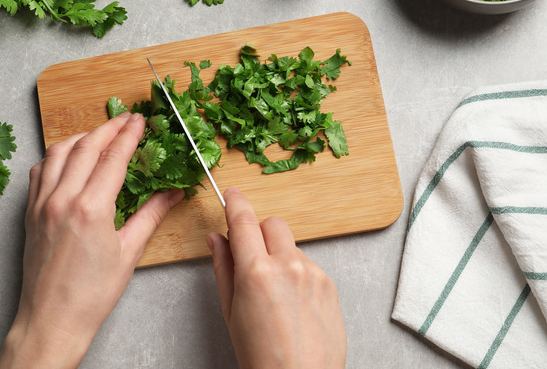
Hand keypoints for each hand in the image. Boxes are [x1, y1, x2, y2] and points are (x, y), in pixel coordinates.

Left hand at [0, 112, 183, 367]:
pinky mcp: (30, 212)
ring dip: (81, 137)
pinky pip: (39, 170)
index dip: (129, 135)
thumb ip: (151, 215)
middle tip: (126, 119)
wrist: (51, 319)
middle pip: (85, 147)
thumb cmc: (91, 294)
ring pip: (58, 152)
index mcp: (91, 209)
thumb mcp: (129, 252)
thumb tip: (173, 192)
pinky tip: (67, 157)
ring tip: (99, 133)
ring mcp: (41, 204)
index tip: (140, 121)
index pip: (113, 157)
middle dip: (108, 128)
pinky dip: (55, 155)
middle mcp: (62, 199)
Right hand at [206, 187, 346, 368]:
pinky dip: (297, 274)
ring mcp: (313, 274)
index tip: (232, 194)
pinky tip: (291, 304)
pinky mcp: (330, 284)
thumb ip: (223, 268)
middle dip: (259, 232)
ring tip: (274, 295)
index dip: (235, 202)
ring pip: (291, 246)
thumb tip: (216, 239)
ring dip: (279, 256)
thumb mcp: (231, 312)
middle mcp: (288, 266)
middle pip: (272, 224)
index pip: (244, 221)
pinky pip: (308, 265)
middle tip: (250, 256)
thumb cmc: (262, 356)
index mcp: (257, 273)